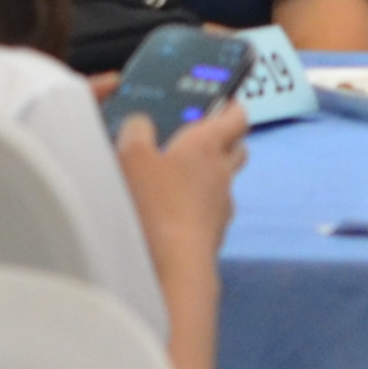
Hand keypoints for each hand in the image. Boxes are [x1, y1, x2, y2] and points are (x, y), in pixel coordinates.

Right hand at [110, 100, 248, 274]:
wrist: (174, 266)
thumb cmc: (154, 204)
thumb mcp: (131, 156)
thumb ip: (137, 130)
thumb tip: (142, 123)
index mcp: (207, 144)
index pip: (237, 116)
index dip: (231, 107)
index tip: (223, 102)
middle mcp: (222, 173)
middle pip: (236, 148)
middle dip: (224, 139)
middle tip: (199, 135)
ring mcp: (222, 207)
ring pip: (223, 181)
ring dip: (209, 175)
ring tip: (178, 176)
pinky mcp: (214, 234)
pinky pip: (211, 210)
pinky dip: (198, 205)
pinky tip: (173, 212)